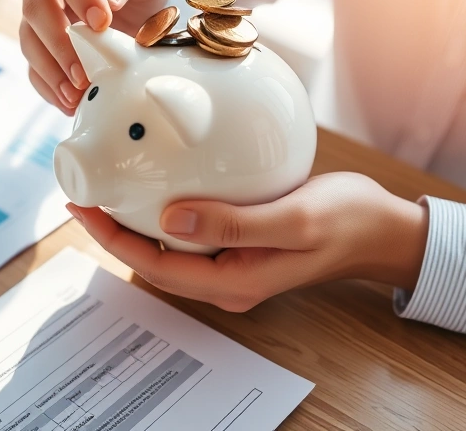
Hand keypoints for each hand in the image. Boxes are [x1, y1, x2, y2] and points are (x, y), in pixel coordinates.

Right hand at [21, 0, 169, 114]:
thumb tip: (104, 1)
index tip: (102, 20)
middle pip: (34, 5)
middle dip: (59, 42)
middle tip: (84, 71)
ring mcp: (34, 9)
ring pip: (28, 39)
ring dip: (51, 70)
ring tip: (76, 94)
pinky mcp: (38, 40)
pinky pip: (33, 65)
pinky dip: (49, 86)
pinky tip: (69, 103)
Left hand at [66, 172, 428, 311]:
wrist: (382, 228)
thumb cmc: (346, 222)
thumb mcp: (293, 219)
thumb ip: (233, 224)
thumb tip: (169, 219)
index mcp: (234, 282)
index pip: (155, 266)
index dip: (112, 239)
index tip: (83, 207)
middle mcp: (227, 280)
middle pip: (153, 259)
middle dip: (114, 232)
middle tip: (85, 192)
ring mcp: (233, 265)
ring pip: (169, 248)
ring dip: (137, 222)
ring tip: (110, 187)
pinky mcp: (240, 245)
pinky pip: (192, 232)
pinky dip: (168, 210)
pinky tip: (159, 183)